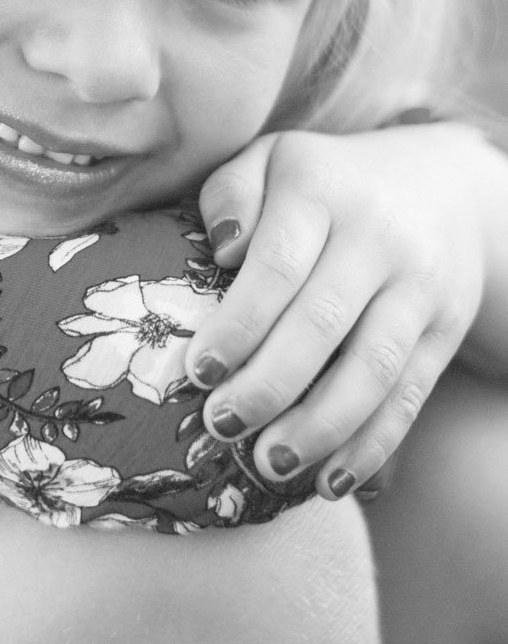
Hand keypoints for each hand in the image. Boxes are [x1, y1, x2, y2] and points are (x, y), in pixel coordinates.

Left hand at [183, 123, 492, 500]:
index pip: (277, 264)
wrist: (440, 187)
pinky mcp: (444, 331)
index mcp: (321, 189)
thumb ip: (230, 192)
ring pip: (372, 369)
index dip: (238, 323)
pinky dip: (372, 446)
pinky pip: (409, 397)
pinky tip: (331, 482)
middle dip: (268, 385)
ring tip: (269, 463)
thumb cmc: (324, 184)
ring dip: (319, 427)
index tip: (199, 369)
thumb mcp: (271, 161)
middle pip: (322, 323)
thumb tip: (222, 249)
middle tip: (221, 425)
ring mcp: (418, 287)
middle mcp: (377, 237)